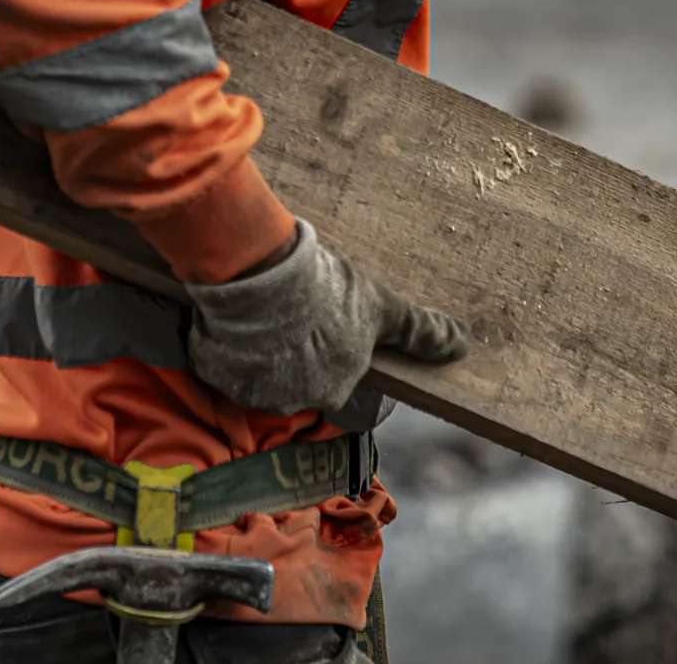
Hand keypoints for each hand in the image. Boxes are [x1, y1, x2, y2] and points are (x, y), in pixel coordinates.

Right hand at [184, 219, 470, 415]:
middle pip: (289, 378)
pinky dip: (218, 341)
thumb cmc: (328, 290)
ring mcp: (249, 389)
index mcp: (334, 390)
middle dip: (286, 350)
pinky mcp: (213, 371)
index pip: (331, 378)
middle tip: (284, 312)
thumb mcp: (382, 307)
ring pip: (251, 371)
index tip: (314, 323)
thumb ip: (421, 332)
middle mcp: (292, 401)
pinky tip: (228, 316)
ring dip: (253, 348)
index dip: (322, 349)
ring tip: (256, 310)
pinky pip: (214, 360)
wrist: (262, 275)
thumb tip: (464, 345)